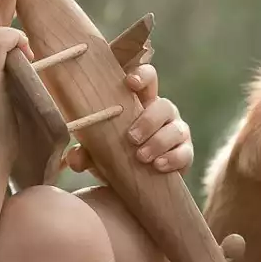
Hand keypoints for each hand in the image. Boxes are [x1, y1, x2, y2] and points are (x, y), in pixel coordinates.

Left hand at [65, 63, 192, 175]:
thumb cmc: (116, 158)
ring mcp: (176, 132)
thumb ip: (86, 154)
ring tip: (142, 157)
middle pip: (163, 105)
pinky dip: (172, 159)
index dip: (142, 75)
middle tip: (131, 138)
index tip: (130, 82)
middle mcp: (162, 113)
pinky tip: (159, 166)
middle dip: (148, 120)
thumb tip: (74, 158)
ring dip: (158, 142)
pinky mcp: (185, 153)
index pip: (148, 79)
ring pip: (175, 129)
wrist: (135, 186)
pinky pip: (185, 153)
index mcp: (141, 103)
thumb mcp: (98, 155)